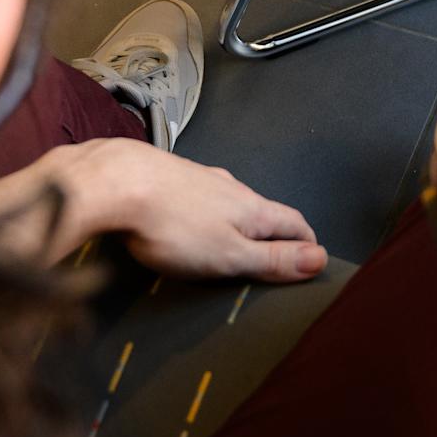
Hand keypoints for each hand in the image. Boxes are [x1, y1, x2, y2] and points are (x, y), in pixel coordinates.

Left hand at [0, 139, 325, 282]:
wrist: (116, 182)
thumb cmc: (174, 226)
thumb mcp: (230, 254)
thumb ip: (273, 259)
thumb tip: (320, 258)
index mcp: (251, 208)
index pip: (294, 222)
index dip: (306, 243)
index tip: (312, 259)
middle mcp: (230, 187)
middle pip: (262, 210)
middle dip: (272, 232)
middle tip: (273, 257)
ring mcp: (197, 178)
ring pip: (228, 201)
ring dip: (236, 221)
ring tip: (229, 243)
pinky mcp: (167, 177)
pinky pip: (196, 197)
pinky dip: (203, 214)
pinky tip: (185, 223)